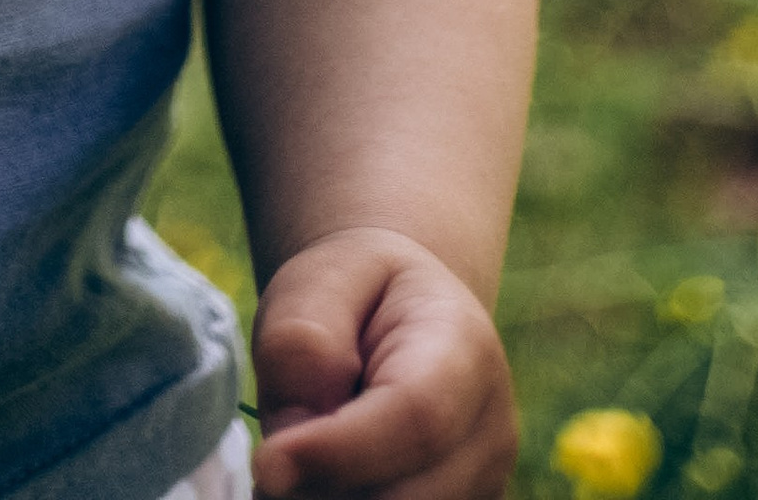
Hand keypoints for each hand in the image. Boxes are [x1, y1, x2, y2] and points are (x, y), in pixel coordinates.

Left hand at [248, 226, 516, 499]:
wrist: (401, 314)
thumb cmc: (354, 292)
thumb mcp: (318, 280)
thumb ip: (300, 345)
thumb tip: (292, 438)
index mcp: (466, 346)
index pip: (417, 418)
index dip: (340, 451)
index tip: (267, 464)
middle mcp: (490, 430)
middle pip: (404, 495)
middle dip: (319, 487)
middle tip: (270, 458)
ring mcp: (483, 484)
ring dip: (325, 498)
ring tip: (299, 456)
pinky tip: (325, 476)